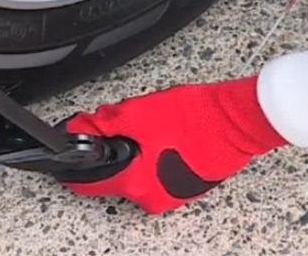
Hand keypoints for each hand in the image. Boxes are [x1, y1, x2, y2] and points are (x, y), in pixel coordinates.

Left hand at [62, 77, 286, 213]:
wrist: (238, 121)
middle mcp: (152, 197)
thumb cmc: (197, 116)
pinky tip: (167, 137)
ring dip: (137, 154)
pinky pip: (158, 174)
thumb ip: (105, 122)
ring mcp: (172, 195)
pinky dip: (155, 158)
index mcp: (136, 182)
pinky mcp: (186, 187)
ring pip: (138, 175)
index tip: (69, 156)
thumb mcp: (140, 112)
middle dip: (114, 152)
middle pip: (116, 177)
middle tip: (122, 125)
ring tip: (153, 128)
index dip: (74, 168)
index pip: (88, 185)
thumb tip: (83, 127)